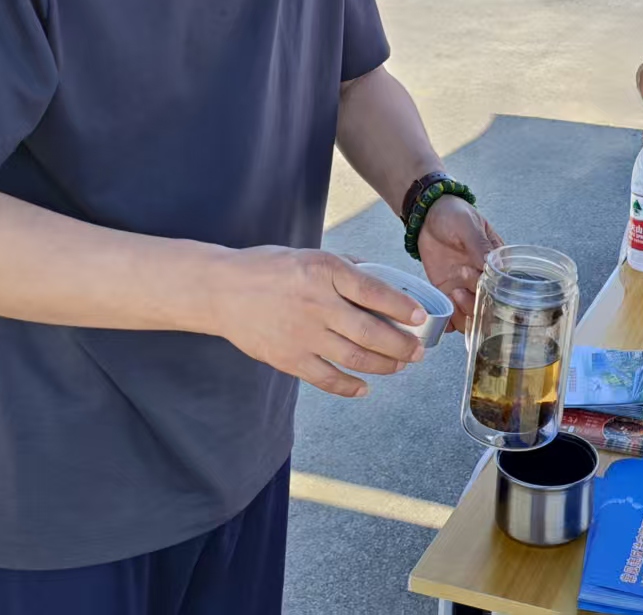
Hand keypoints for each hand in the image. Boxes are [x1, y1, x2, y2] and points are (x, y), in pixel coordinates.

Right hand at [211, 246, 426, 396]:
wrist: (221, 290)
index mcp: (324, 272)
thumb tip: (381, 281)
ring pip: (354, 358)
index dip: (402, 307)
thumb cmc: (268, 269)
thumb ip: (346, 269)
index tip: (421, 318)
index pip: (374, 292)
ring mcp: (302, 334)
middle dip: (402, 345)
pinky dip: (349, 386)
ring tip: (401, 365)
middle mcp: (316, 304)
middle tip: (418, 351)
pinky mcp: (288, 358)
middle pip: (370, 332)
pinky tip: (365, 387)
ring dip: (384, 365)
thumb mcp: (311, 255)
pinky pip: (326, 378)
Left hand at [418, 195, 503, 331]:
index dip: (492, 291)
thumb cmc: (453, 214)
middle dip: (475, 303)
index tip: (479, 283)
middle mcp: (482, 278)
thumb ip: (479, 245)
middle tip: (460, 286)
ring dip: (463, 313)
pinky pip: (450, 313)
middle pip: (488, 305)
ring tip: (452, 294)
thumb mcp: (468, 225)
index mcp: (495, 262)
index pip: (503, 286)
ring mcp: (464, 286)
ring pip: (470, 315)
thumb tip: (491, 265)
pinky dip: (447, 319)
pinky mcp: (446, 290)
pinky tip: (442, 311)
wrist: (427, 214)